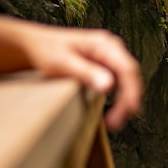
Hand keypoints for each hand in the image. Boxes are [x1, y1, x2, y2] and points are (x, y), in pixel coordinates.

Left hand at [15, 25, 141, 130]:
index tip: (128, 110)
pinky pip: (121, 85)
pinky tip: (110, 112)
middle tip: (115, 122)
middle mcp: (111, 49)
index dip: (131, 92)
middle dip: (128, 101)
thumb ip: (86, 72)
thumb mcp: (62, 62)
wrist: (36, 45)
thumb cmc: (46, 50)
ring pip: (128, 83)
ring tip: (113, 121)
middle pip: (131, 77)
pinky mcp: (107, 68)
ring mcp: (111, 59)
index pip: (127, 69)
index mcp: (104, 44)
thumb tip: (109, 85)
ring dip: (125, 103)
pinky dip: (119, 100)